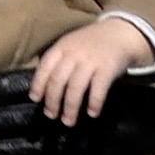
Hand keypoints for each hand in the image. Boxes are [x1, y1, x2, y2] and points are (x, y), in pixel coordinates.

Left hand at [31, 19, 151, 124]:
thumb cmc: (90, 44)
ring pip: (76, 87)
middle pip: (58, 80)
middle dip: (52, 100)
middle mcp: (74, 54)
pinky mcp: (108, 68)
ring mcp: (91, 61)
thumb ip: (58, 62)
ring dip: (70, 107)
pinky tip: (92, 113)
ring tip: (68, 121)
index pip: (45, 66)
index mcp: (62, 47)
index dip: (38, 84)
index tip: (35, 99)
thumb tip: (42, 88)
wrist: (119, 33)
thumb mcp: (70, 45)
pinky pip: (98, 88)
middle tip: (51, 115)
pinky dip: (94, 102)